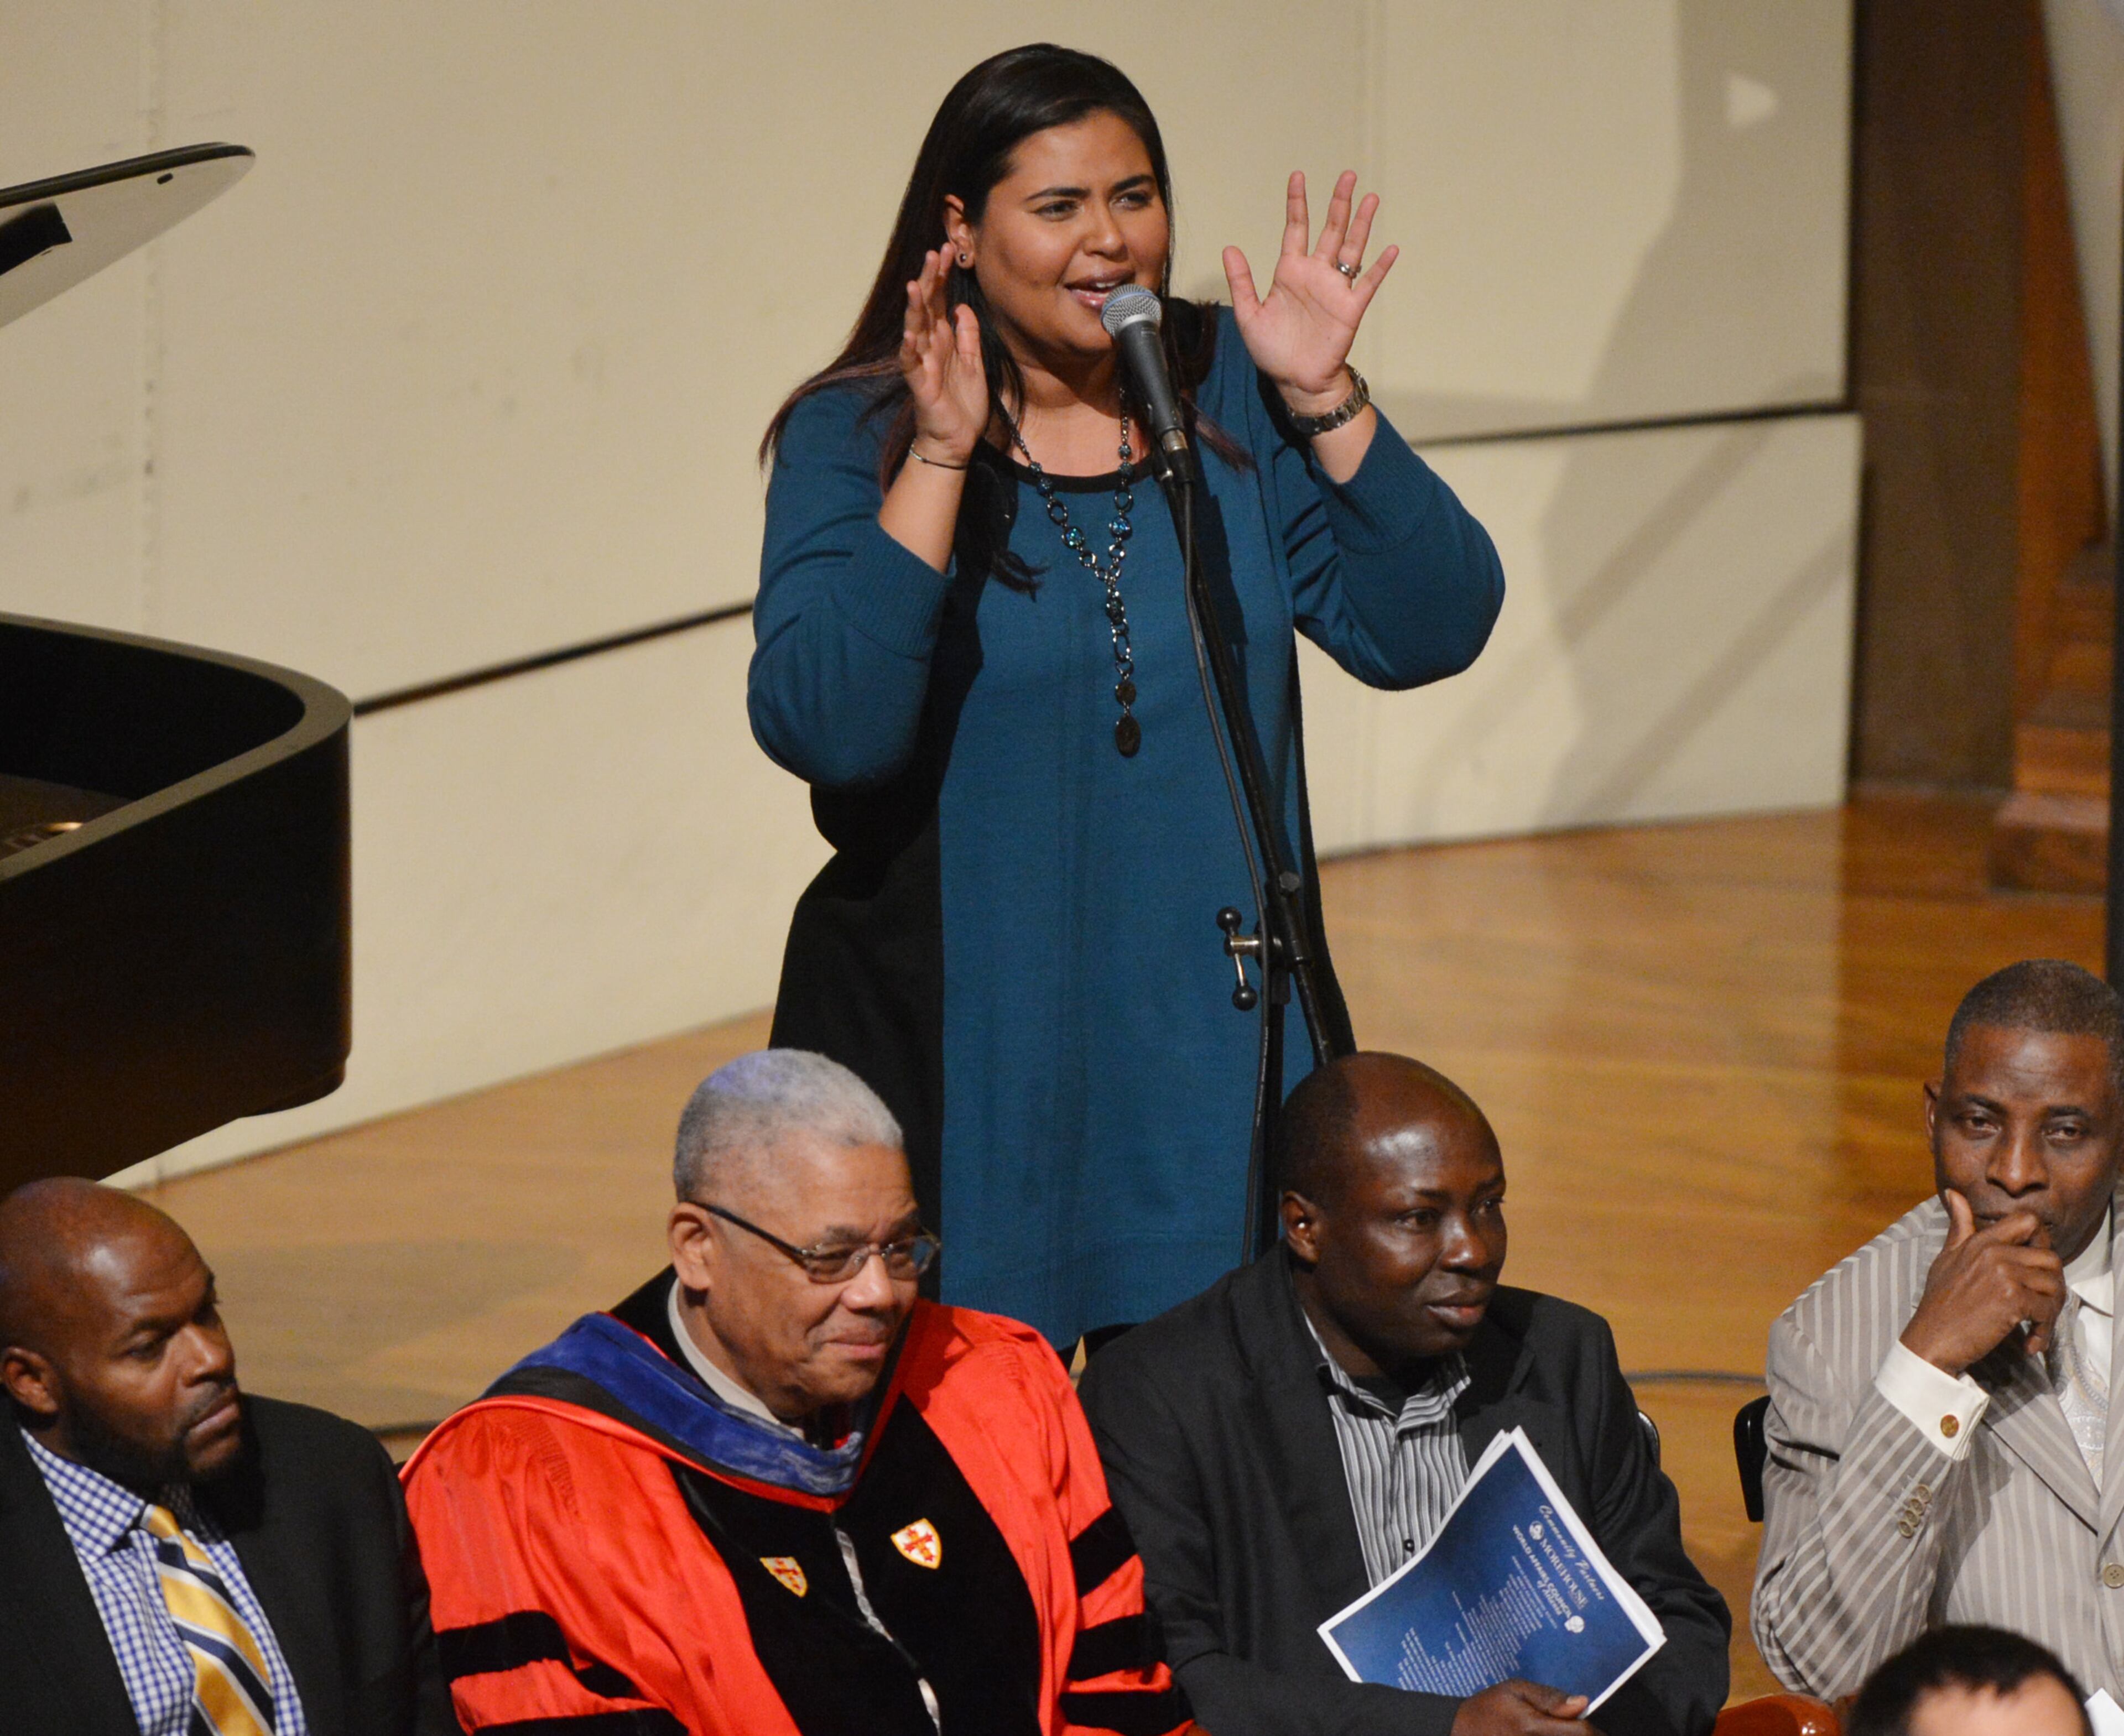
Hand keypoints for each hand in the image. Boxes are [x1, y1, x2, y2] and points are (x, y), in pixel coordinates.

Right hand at [898, 248, 987, 464]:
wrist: (956, 441)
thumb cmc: (962, 404)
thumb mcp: (974, 363)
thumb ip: (967, 335)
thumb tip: (962, 307)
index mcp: (943, 339)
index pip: (939, 300)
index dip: (942, 276)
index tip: (948, 249)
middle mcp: (930, 346)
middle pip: (926, 307)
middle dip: (929, 280)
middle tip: (934, 252)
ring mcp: (922, 363)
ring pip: (915, 329)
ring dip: (915, 308)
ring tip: (916, 285)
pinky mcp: (920, 384)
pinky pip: (912, 363)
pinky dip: (910, 347)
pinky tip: (911, 333)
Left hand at [1223, 170, 1398, 414]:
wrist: (1296, 381)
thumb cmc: (1272, 351)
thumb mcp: (1249, 315)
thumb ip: (1242, 281)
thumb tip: (1229, 248)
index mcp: (1290, 272)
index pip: (1295, 228)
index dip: (1297, 203)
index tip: (1298, 176)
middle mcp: (1315, 274)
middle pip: (1330, 230)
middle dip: (1338, 202)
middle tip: (1348, 175)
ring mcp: (1335, 289)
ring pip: (1352, 247)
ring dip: (1362, 223)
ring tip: (1371, 198)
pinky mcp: (1351, 308)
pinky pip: (1368, 282)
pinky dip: (1380, 266)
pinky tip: (1391, 248)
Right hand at [1449, 1680, 1591, 1735]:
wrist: (1463, 1731)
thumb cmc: (1490, 1708)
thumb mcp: (1516, 1690)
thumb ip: (1550, 1698)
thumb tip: (1583, 1703)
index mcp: (1532, 1727)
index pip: (1582, 1732)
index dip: (1591, 1727)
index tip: (1585, 1721)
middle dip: (1581, 1735)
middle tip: (1571, 1728)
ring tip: (1560, 1731)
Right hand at [1901, 1189, 2066, 1372]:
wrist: (1932, 1338)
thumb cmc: (1939, 1302)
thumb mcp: (1946, 1258)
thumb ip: (1959, 1227)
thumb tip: (1954, 1194)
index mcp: (1981, 1241)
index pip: (2028, 1221)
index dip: (2041, 1241)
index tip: (2035, 1267)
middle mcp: (1994, 1252)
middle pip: (2050, 1257)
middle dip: (2053, 1285)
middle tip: (2042, 1305)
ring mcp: (2004, 1274)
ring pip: (2054, 1285)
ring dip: (2052, 1310)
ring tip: (2037, 1326)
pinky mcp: (2013, 1300)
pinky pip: (2047, 1311)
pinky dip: (2044, 1330)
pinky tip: (2030, 1341)